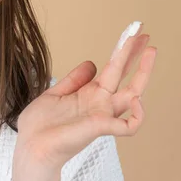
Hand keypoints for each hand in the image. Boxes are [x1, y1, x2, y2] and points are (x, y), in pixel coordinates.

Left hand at [13, 21, 156, 170]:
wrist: (31, 146)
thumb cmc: (40, 125)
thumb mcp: (54, 94)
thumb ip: (74, 80)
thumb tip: (91, 63)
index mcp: (89, 93)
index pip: (112, 68)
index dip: (123, 51)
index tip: (132, 34)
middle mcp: (100, 103)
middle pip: (126, 77)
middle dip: (136, 56)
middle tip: (146, 36)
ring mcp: (102, 115)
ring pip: (134, 95)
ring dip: (143, 73)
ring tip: (150, 52)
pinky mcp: (100, 127)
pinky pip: (130, 125)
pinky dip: (138, 114)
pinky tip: (136, 99)